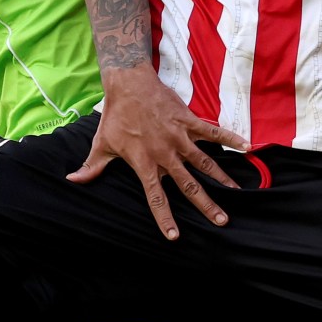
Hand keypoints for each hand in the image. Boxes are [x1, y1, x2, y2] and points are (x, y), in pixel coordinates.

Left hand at [67, 63, 246, 240]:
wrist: (129, 83)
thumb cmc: (115, 116)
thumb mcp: (101, 143)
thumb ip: (92, 166)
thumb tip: (74, 181)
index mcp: (144, 163)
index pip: (156, 197)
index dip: (164, 218)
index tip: (175, 237)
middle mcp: (165, 153)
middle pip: (188, 185)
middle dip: (206, 204)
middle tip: (221, 221)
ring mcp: (179, 137)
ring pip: (205, 162)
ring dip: (222, 178)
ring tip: (237, 193)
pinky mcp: (189, 121)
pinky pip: (213, 132)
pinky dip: (230, 139)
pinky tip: (247, 147)